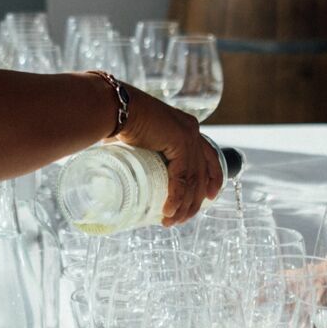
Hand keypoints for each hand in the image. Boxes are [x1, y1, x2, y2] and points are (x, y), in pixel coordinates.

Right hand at [113, 87, 221, 225]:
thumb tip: (125, 172)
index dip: (212, 177)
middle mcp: (191, 130)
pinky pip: (182, 177)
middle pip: (203, 172)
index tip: (210, 197)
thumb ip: (140, 155)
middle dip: (195, 199)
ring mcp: (188, 135)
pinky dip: (176, 197)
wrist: (114, 106)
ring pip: (194, 178)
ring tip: (172, 221)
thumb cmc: (117, 120)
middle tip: (184, 218)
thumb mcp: (137, 142)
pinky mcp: (180, 140)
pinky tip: (169, 211)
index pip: (207, 156)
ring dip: (184, 204)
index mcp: (185, 128)